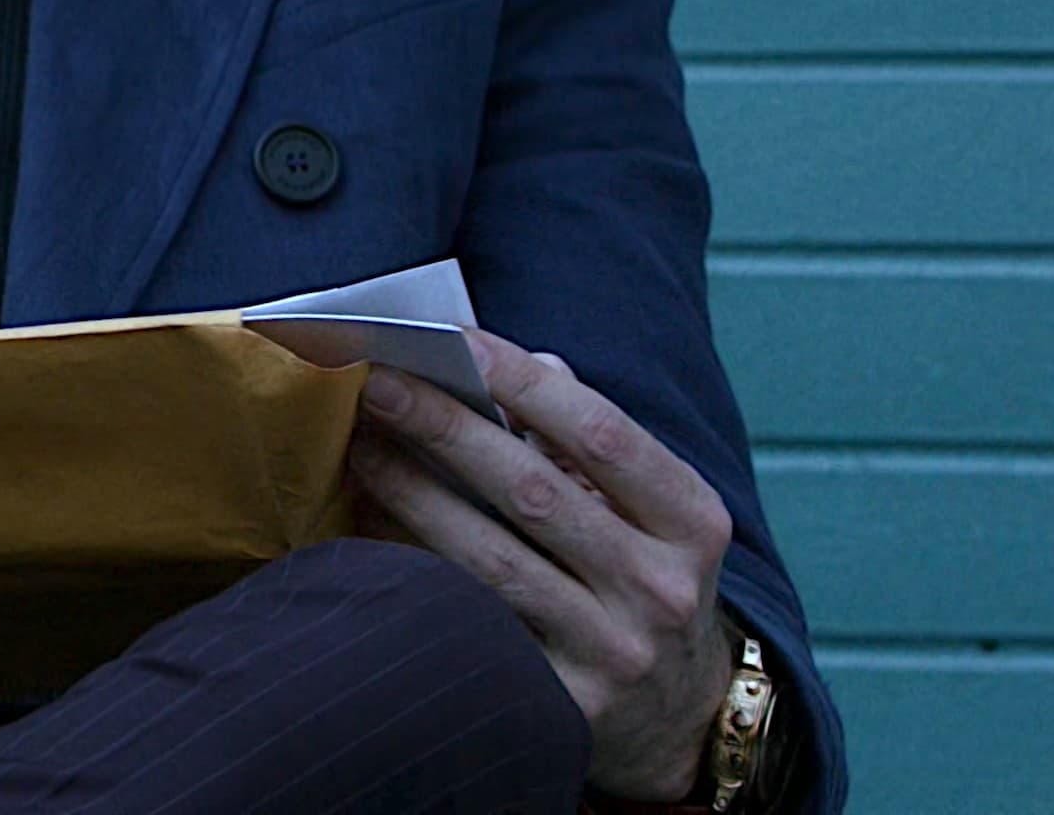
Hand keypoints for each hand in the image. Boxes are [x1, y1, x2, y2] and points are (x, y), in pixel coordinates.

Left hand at [347, 329, 735, 802]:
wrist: (682, 715)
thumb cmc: (647, 577)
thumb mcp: (652, 512)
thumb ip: (591, 439)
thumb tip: (530, 361)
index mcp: (692, 523)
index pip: (602, 434)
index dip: (521, 381)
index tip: (450, 337)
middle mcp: (660, 589)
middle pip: (533, 492)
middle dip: (444, 427)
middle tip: (375, 380)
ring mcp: (612, 653)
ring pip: (491, 561)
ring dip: (413, 492)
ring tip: (360, 443)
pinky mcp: (561, 706)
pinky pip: (470, 624)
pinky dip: (414, 569)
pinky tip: (368, 526)